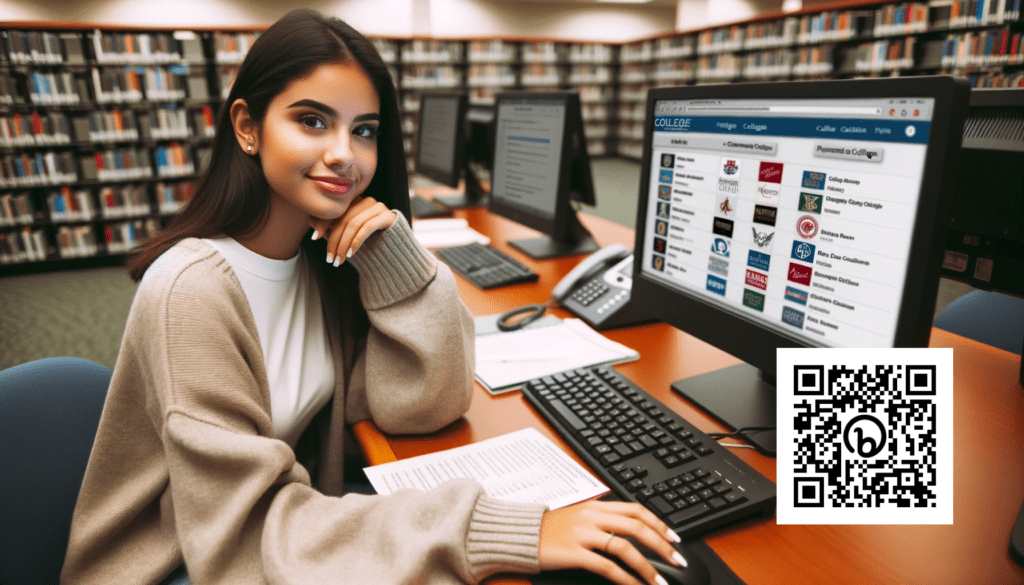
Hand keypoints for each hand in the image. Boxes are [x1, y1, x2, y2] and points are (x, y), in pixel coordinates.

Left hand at [309, 196, 395, 266]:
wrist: (396, 254)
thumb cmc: (368, 245)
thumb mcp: (346, 237)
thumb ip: (332, 229)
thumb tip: (311, 221)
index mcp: (355, 202)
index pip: (335, 210)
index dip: (322, 222)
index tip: (314, 238)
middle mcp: (366, 200)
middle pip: (343, 218)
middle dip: (333, 240)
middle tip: (329, 258)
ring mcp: (378, 207)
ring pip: (353, 223)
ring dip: (343, 244)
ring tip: (339, 260)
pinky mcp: (388, 216)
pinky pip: (367, 227)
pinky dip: (357, 241)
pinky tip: (351, 254)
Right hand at [538, 500, 684, 584]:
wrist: (518, 534)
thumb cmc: (548, 528)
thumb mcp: (578, 516)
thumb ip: (602, 518)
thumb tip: (630, 528)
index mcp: (596, 505)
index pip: (636, 509)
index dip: (659, 523)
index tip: (675, 538)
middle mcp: (592, 516)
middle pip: (636, 526)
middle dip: (662, 545)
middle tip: (677, 561)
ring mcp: (583, 534)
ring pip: (625, 547)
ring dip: (647, 566)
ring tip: (659, 582)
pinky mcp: (574, 553)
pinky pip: (607, 567)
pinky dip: (626, 579)